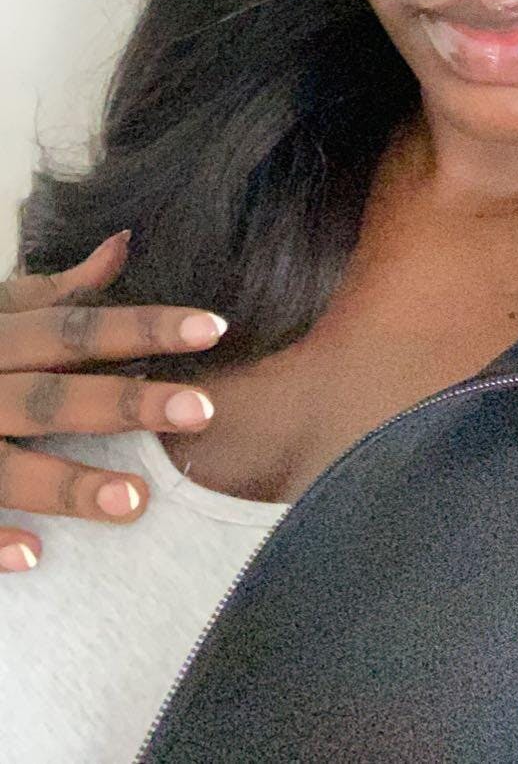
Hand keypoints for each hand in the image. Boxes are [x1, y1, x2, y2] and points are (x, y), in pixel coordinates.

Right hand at [0, 229, 226, 571]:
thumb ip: (54, 290)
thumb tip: (122, 245)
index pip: (77, 327)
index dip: (146, 326)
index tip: (215, 327)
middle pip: (53, 396)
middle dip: (125, 403)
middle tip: (203, 409)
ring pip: (6, 467)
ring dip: (68, 483)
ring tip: (137, 501)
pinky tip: (33, 554)